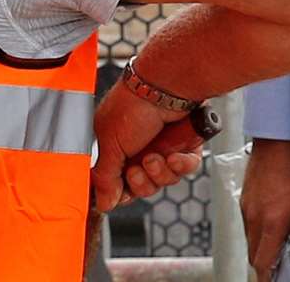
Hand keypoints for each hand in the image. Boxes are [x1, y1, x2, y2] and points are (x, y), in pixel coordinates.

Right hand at [91, 84, 204, 210]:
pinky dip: (181, 165)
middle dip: (142, 182)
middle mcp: (141, 148)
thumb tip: (103, 203)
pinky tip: (174, 155)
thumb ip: (106, 176)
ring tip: (156, 156)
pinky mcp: (186, 144)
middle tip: (138, 169)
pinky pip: (186, 167)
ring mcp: (165, 146)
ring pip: (166, 179)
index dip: (124, 191)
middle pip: (145, 186)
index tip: (123, 190)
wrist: (164, 86)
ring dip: (161, 172)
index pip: (120, 183)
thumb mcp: (110, 143)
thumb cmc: (132, 106)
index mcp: (117, 148)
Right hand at [241, 138, 289, 281]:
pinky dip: (255, 234)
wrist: (274, 147)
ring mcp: (247, 212)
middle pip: (253, 257)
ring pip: (249, 243)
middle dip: (263, 267)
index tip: (272, 280)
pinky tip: (266, 226)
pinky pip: (247, 227)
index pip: (264, 261)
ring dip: (259, 250)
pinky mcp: (243, 204)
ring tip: (272, 247)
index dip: (267, 276)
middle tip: (275, 268)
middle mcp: (256, 221)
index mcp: (273, 223)